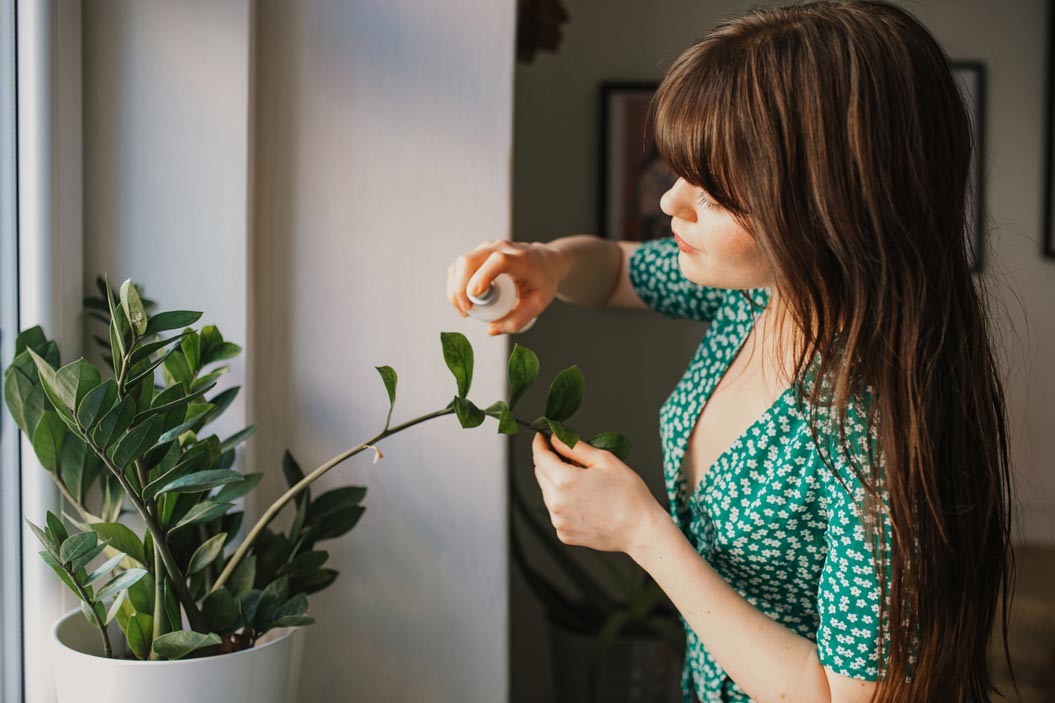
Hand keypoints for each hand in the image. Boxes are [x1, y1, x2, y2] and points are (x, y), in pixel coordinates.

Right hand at [446, 240, 565, 334]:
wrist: (546, 261)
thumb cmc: (543, 282)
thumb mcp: (538, 304)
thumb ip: (517, 320)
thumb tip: (490, 329)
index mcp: (520, 259)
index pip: (498, 261)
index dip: (483, 277)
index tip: (474, 297)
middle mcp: (500, 248)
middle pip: (468, 261)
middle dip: (460, 289)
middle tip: (467, 312)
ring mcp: (487, 248)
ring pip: (460, 265)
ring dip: (455, 289)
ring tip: (465, 310)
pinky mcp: (478, 253)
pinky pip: (459, 268)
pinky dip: (456, 285)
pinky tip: (464, 301)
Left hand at [531, 431, 665, 555]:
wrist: (640, 530)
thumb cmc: (629, 495)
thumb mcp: (604, 460)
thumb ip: (575, 447)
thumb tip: (556, 439)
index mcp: (564, 481)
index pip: (540, 457)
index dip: (540, 444)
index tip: (542, 437)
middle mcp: (556, 503)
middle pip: (541, 474)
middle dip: (551, 463)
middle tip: (571, 459)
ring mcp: (559, 521)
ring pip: (548, 494)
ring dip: (558, 484)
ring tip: (585, 484)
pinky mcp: (564, 534)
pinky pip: (557, 512)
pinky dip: (565, 503)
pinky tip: (586, 502)